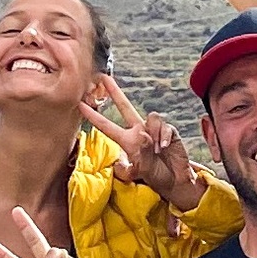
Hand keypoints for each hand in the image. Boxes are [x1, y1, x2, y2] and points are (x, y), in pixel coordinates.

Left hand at [81, 79, 206, 213]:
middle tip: (103, 78)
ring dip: (155, 135)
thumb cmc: (155, 176)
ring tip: (158, 151)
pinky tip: (165, 147)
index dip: (94, 116)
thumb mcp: (141, 171)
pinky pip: (164, 126)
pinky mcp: (167, 130)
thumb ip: (139, 155)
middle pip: (125, 107)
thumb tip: (143, 136)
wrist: (175, 179)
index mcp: (127, 141)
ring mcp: (153, 130)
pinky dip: (165, 137)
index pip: (107, 126)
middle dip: (115, 92)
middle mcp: (138, 131)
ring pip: (150, 118)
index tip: (80, 105)